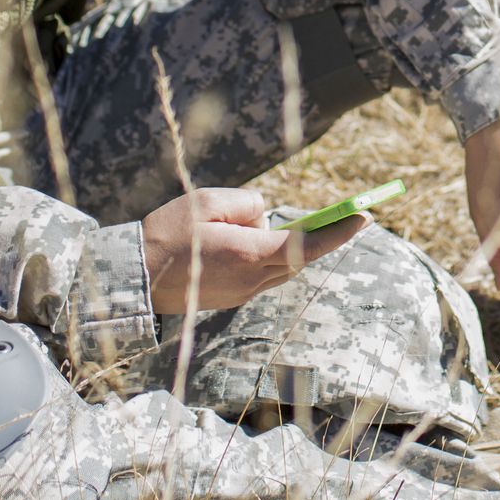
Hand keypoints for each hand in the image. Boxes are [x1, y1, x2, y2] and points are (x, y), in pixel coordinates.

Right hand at [141, 186, 365, 313]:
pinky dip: (264, 255)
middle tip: (342, 215)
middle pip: (299, 257)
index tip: (365, 216)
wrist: (134, 278)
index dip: (340, 231)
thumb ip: (247, 204)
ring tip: (260, 224)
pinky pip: (262, 273)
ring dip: (284, 245)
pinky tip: (239, 240)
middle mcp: (252, 279)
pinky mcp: (233, 298)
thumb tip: (266, 217)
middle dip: (316, 236)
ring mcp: (243, 293)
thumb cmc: (167, 234)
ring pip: (280, 265)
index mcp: (249, 254)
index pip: (307, 244)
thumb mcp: (208, 201)